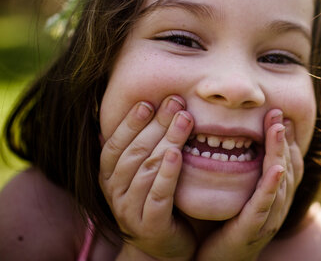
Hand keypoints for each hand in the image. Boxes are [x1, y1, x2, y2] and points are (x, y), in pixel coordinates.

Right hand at [99, 96, 196, 260]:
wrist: (165, 249)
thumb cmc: (160, 202)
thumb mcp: (146, 174)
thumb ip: (141, 148)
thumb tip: (137, 108)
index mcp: (110, 177)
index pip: (115, 144)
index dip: (131, 122)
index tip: (149, 101)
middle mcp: (115, 192)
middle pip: (135, 151)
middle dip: (156, 124)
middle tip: (176, 102)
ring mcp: (130, 210)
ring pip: (147, 169)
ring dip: (167, 140)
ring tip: (185, 119)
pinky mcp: (151, 224)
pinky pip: (159, 194)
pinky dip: (168, 173)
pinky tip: (177, 154)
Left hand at [195, 109, 303, 260]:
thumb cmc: (225, 227)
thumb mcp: (239, 195)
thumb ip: (243, 171)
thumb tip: (234, 139)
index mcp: (275, 196)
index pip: (289, 162)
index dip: (287, 138)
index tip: (279, 114)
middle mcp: (278, 206)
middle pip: (288, 166)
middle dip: (283, 138)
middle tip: (277, 112)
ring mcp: (268, 218)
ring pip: (281, 181)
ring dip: (279, 152)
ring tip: (278, 128)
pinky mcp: (252, 229)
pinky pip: (265, 204)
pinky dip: (272, 185)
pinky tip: (275, 168)